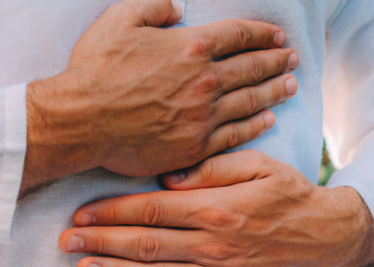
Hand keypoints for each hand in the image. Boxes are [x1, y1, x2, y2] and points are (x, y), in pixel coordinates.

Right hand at [21, 0, 299, 193]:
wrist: (81, 121)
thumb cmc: (94, 69)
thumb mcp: (120, 19)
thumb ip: (155, 7)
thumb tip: (179, 8)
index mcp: (192, 47)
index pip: (239, 36)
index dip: (262, 34)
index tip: (277, 36)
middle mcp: (206, 81)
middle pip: (253, 68)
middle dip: (277, 61)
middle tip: (292, 59)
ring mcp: (204, 116)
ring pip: (251, 102)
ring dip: (274, 92)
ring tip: (291, 85)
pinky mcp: (197, 146)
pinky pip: (236, 134)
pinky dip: (256, 125)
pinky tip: (267, 119)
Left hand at [58, 151, 373, 266]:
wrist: (331, 237)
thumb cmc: (292, 196)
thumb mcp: (258, 165)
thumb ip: (212, 168)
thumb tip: (167, 180)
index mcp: (216, 208)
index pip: (150, 209)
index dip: (109, 213)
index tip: (79, 216)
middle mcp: (214, 245)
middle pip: (144, 244)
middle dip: (100, 243)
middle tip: (64, 244)